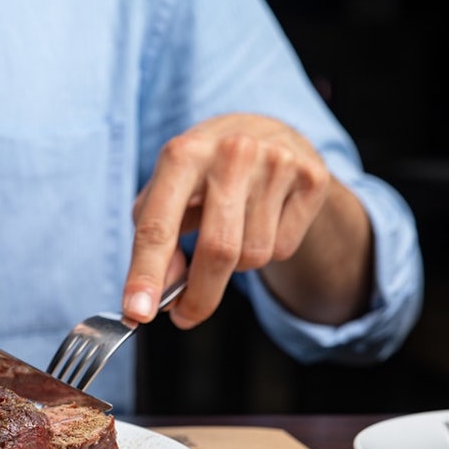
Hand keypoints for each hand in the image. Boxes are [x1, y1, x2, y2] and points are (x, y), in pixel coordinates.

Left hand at [124, 113, 341, 328]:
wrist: (266, 130)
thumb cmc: (203, 169)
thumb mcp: (167, 191)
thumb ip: (157, 239)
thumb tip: (165, 291)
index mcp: (183, 153)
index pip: (158, 226)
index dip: (145, 274)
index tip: (136, 313)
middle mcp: (232, 153)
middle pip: (217, 250)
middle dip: (198, 297)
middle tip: (184, 317)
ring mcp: (277, 163)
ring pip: (251, 256)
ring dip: (234, 265)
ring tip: (230, 231)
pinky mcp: (312, 178)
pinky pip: (282, 249)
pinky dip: (265, 250)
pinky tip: (260, 219)